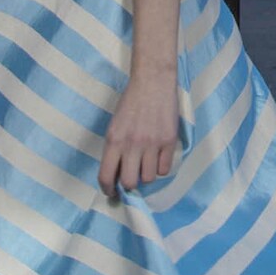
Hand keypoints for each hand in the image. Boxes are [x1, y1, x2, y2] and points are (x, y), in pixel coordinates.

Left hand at [99, 73, 178, 196]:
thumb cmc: (131, 103)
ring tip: (146, 163)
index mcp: (114, 140)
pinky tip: (158, 157)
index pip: (106, 176)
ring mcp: (152, 144)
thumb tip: (118, 175)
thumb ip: (115, 149)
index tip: (112, 192)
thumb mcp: (115, 125)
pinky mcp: (169, 141)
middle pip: (130, 183)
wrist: (153, 82)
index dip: (108, 189)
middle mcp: (132, 144)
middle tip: (131, 178)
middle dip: (129, 185)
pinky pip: (165, 169)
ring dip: (146, 174)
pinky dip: (160, 167)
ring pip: (149, 178)